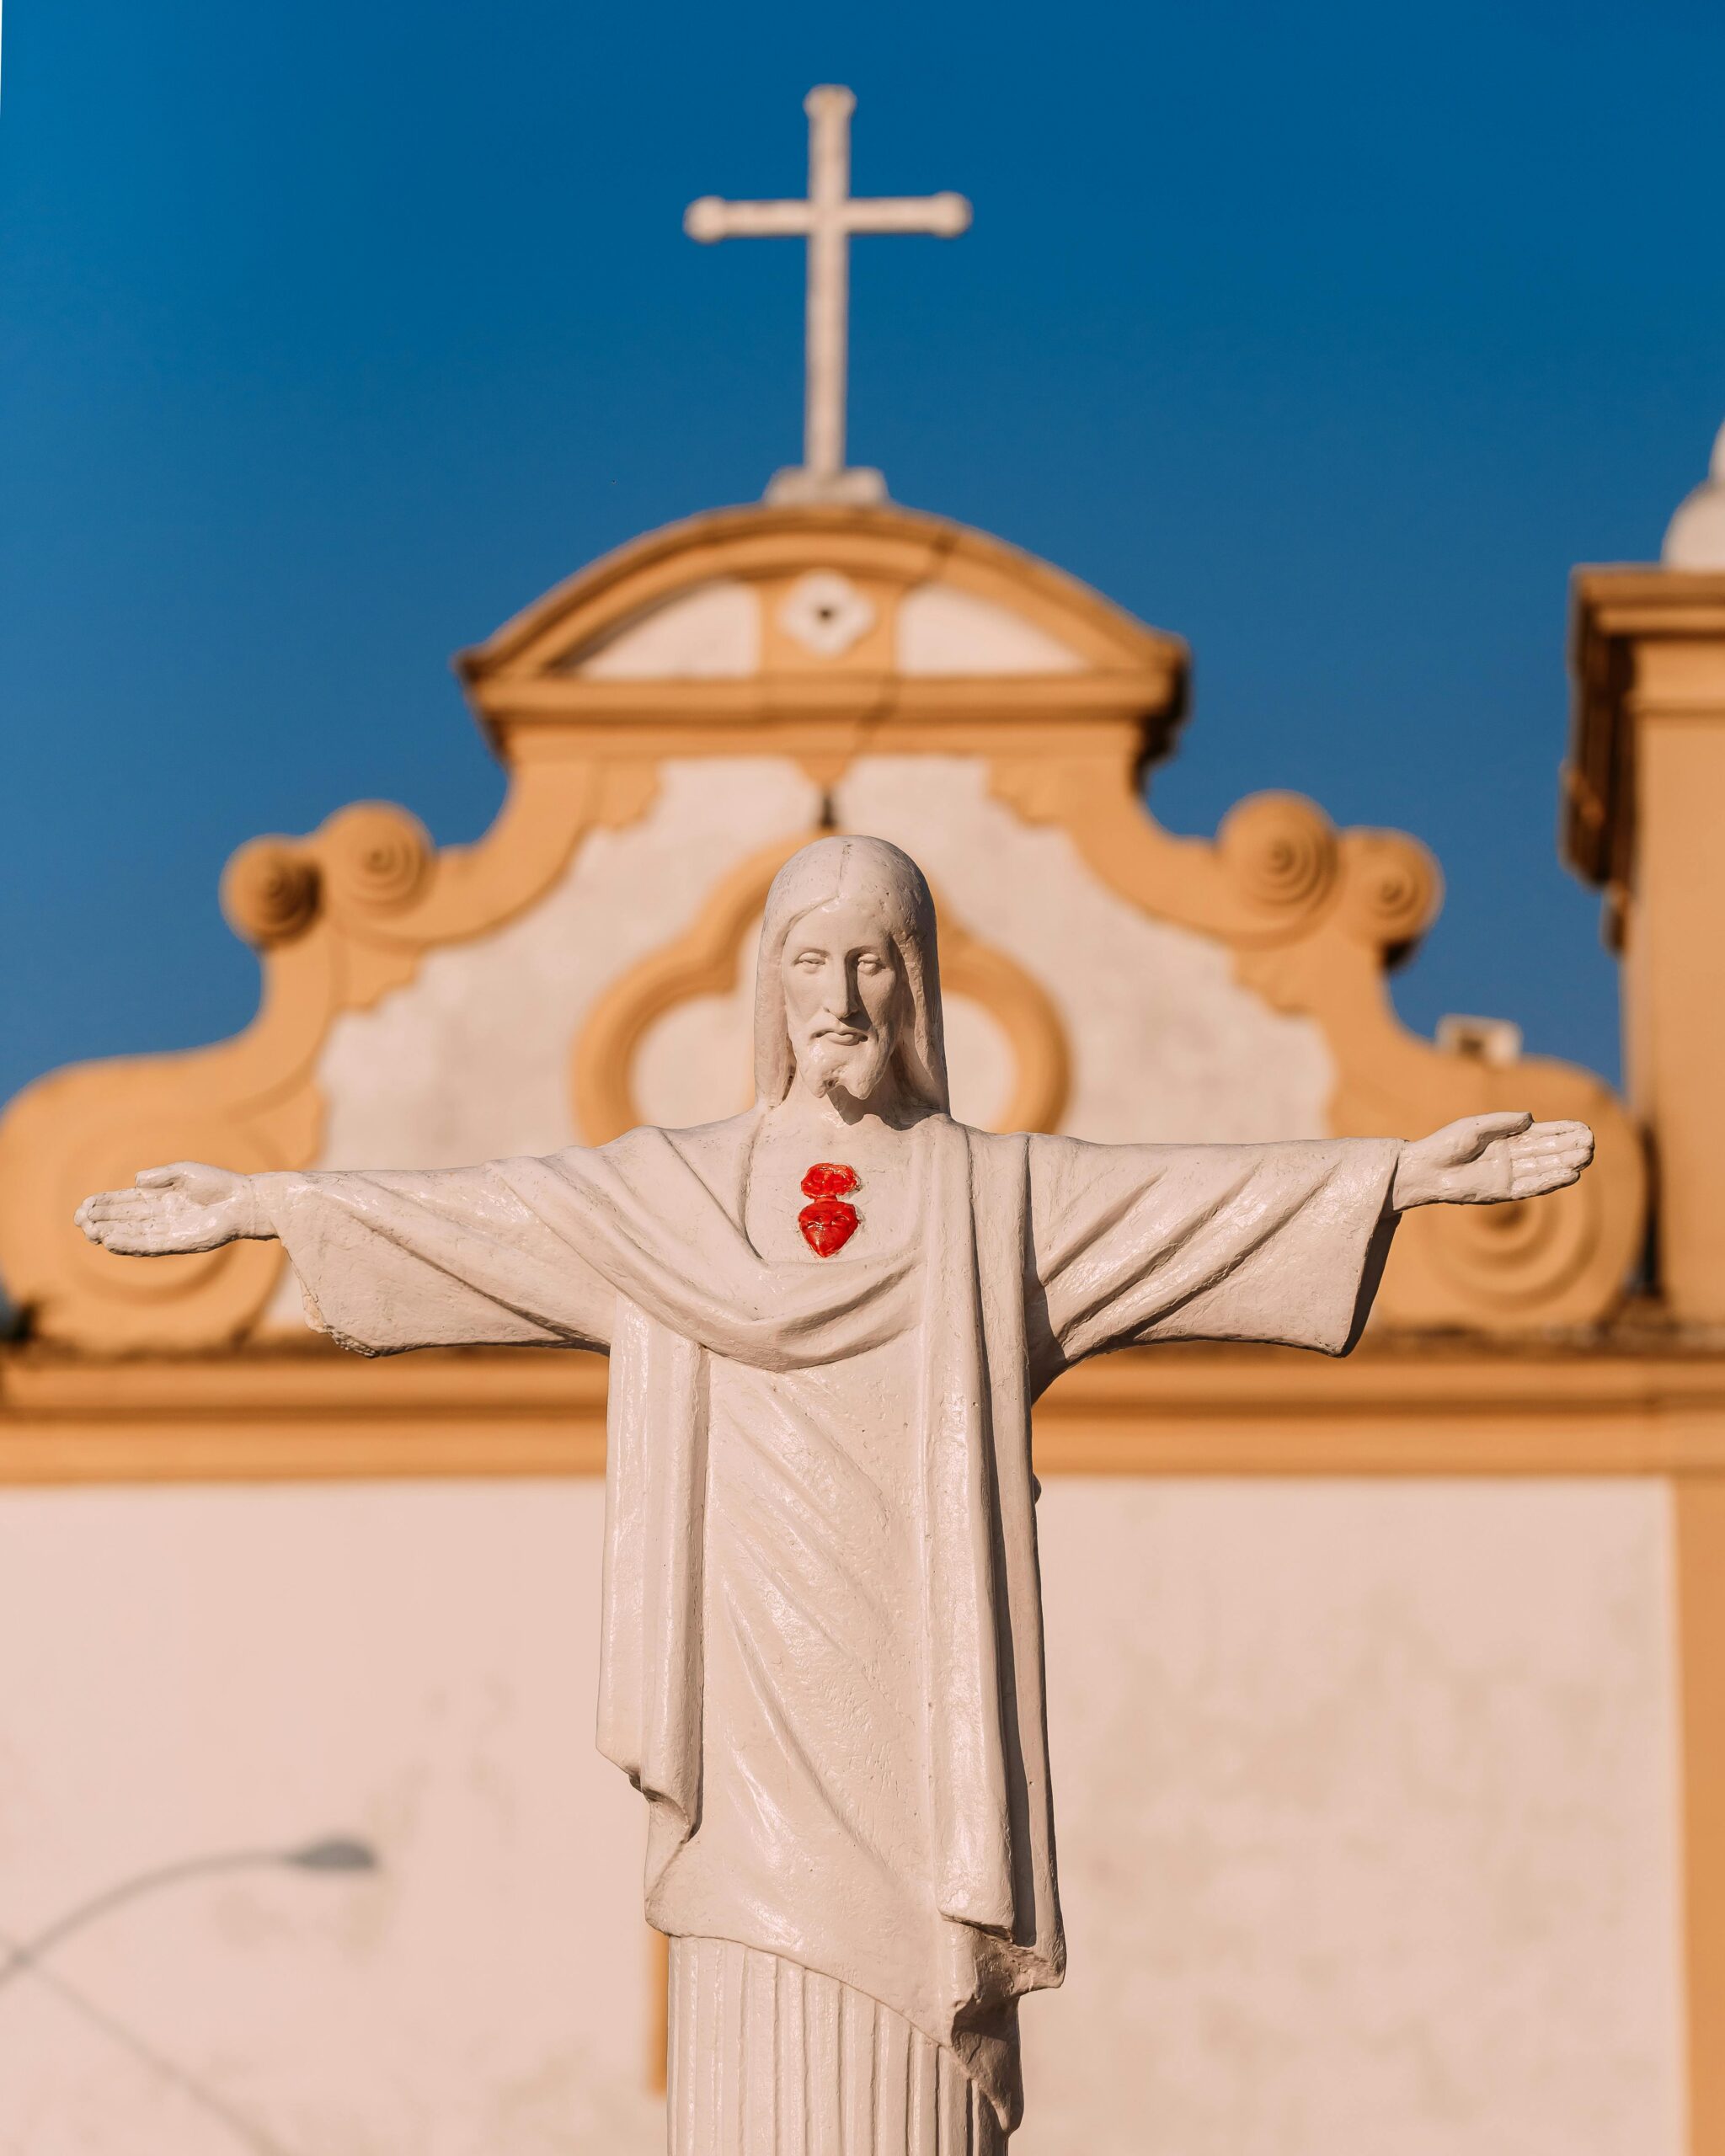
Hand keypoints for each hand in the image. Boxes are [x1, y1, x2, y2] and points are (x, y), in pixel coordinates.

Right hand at [75, 1163, 269, 1255]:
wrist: (244, 1200)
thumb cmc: (217, 1183)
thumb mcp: (183, 1172)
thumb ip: (158, 1176)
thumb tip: (135, 1180)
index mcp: (157, 1197)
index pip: (123, 1202)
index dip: (102, 1205)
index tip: (83, 1207)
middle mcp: (158, 1216)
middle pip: (122, 1220)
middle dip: (100, 1221)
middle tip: (80, 1221)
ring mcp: (167, 1231)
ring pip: (132, 1235)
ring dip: (110, 1234)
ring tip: (91, 1233)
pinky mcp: (178, 1243)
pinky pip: (149, 1245)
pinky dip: (130, 1244)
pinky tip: (112, 1241)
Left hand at [1391, 1112, 1593, 1210]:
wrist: (1425, 1169)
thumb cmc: (1445, 1144)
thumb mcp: (1475, 1126)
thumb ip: (1503, 1122)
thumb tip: (1531, 1118)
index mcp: (1506, 1138)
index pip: (1540, 1135)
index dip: (1562, 1131)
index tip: (1584, 1128)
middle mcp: (1511, 1157)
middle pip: (1547, 1152)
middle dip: (1569, 1147)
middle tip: (1591, 1142)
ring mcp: (1508, 1174)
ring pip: (1544, 1169)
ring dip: (1565, 1164)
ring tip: (1587, 1157)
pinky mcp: (1502, 1191)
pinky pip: (1532, 1186)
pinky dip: (1551, 1181)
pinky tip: (1570, 1174)